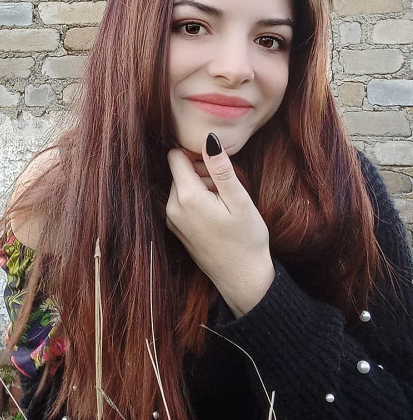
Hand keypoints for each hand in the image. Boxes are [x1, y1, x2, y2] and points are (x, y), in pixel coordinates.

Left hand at [165, 134, 274, 316]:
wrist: (243, 280)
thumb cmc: (246, 240)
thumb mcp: (239, 200)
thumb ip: (221, 168)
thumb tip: (208, 139)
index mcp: (186, 197)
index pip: (175, 155)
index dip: (196, 154)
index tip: (216, 167)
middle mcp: (172, 207)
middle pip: (179, 171)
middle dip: (201, 172)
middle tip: (226, 190)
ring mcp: (171, 220)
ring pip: (181, 186)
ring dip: (201, 187)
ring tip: (223, 205)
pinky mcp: (176, 229)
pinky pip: (181, 202)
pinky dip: (197, 201)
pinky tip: (216, 215)